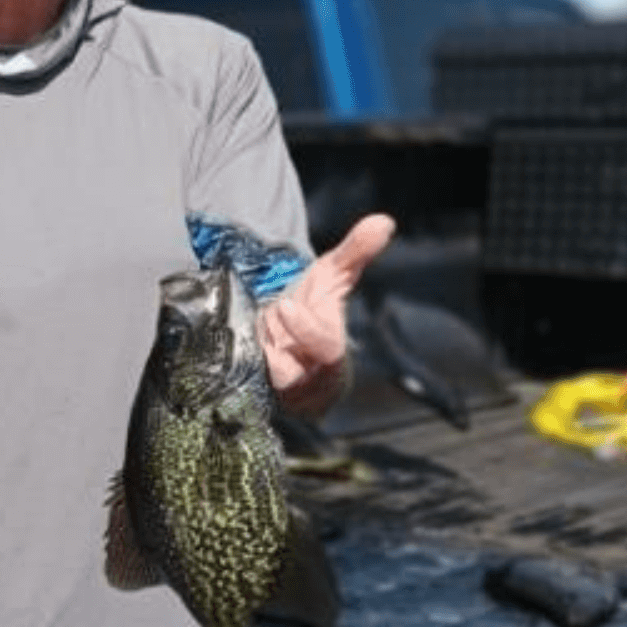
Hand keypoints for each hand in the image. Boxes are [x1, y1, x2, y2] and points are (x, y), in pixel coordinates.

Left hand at [258, 213, 395, 416]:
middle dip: (272, 333)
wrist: (283, 336)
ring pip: (264, 377)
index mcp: (333, 356)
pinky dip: (243, 362)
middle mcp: (310, 383)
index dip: (304, 330)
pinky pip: (241, 388)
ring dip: (257, 347)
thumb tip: (384, 222)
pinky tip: (248, 346)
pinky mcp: (259, 403)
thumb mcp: (331, 276)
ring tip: (261, 327)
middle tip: (269, 310)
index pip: (325, 352)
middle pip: (288, 369)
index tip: (284, 305)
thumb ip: (356, 251)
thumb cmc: (314, 308)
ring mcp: (283, 397)